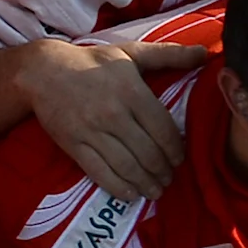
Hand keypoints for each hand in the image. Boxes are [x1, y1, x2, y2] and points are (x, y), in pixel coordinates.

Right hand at [19, 39, 205, 198]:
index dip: (176, 149)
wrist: (42, 71)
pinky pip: (99, 172)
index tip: (180, 159)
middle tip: (170, 178)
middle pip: (148, 152)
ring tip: (156, 190)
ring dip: (146, 183)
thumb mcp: (131, 53)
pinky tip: (131, 194)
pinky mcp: (73, 144)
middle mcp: (114, 114)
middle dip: (163, 171)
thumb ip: (169, 55)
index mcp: (132, 92)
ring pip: (127, 166)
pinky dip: (118, 187)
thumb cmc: (92, 62)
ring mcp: (92, 131)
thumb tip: (205, 53)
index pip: (163, 129)